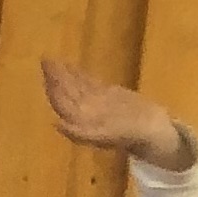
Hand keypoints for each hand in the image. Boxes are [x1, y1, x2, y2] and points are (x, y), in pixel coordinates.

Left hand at [40, 57, 196, 170]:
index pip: (61, 101)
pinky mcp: (108, 96)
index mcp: (80, 120)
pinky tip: (73, 68)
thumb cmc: (128, 135)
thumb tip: (56, 124)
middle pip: (65, 91)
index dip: (51, 86)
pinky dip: (80, 75)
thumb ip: (78, 133)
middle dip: (55, 77)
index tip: (45, 70)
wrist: (152, 132)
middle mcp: (84, 111)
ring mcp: (96, 103)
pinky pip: (90, 84)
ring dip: (65, 74)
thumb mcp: (102, 136)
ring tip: (53, 60)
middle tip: (45, 59)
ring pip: (76, 86)